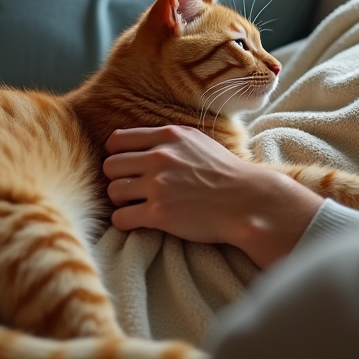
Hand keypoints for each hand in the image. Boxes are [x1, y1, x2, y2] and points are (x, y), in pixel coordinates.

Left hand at [102, 125, 323, 267]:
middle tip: (133, 190)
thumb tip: (143, 144)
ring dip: (121, 201)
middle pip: (110, 166)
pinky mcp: (159, 214)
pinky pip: (120, 218)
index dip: (117, 155)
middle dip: (118, 179)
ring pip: (112, 191)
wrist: (248, 202)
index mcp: (169, 137)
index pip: (117, 141)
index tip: (128, 168)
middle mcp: (160, 157)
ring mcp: (158, 185)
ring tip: (138, 206)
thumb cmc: (227, 173)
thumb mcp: (199, 142)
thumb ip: (169, 140)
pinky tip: (140, 221)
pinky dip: (125, 222)